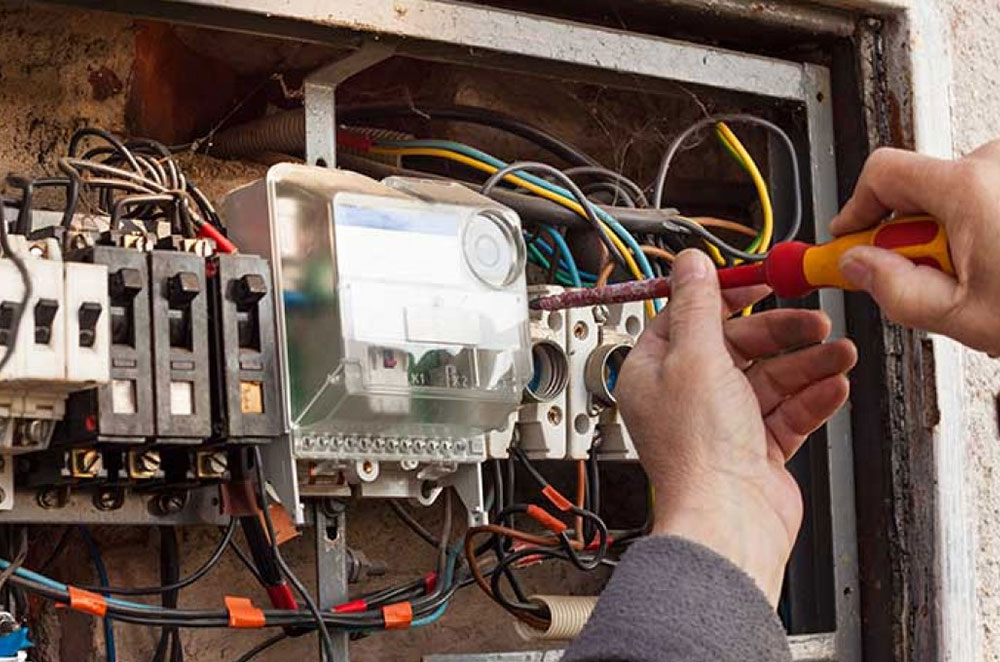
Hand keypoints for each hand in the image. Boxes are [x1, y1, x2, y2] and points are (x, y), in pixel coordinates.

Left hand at [616, 250, 855, 604]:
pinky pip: (787, 412)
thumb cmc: (699, 451)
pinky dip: (812, 397)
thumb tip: (689, 263)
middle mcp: (685, 397)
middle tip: (815, 321)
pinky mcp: (755, 449)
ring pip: (769, 379)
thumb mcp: (697, 357)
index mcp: (654, 373)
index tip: (760, 283)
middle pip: (737, 347)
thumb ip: (698, 305)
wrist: (730, 521)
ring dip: (807, 363)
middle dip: (781, 333)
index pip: (687, 320)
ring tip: (840, 352)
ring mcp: (722, 424)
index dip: (725, 298)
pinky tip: (834, 385)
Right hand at [831, 142, 999, 353]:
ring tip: (980, 276)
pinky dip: (984, 224)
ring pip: (957, 193)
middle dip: (910, 233)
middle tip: (923, 276)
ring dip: (952, 231)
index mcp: (969, 190)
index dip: (855, 208)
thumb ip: (892, 288)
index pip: (882, 173)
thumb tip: (857, 266)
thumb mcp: (960, 316)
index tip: (847, 239)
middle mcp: (997, 165)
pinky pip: (989, 192)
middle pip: (919, 188)